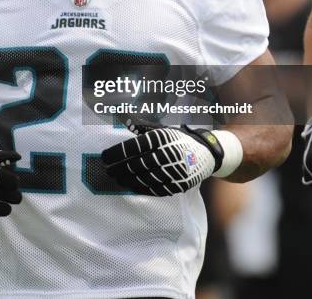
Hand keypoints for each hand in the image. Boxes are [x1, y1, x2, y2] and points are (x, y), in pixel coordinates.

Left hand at [101, 125, 223, 195]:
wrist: (206, 153)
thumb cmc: (178, 140)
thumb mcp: (163, 130)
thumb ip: (143, 130)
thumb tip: (124, 122)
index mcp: (162, 138)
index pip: (134, 147)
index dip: (117, 153)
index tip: (104, 157)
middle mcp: (167, 154)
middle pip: (137, 164)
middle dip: (119, 168)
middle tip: (107, 170)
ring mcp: (173, 171)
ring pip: (144, 178)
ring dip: (127, 179)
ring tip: (116, 178)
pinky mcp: (178, 184)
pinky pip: (156, 188)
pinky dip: (141, 188)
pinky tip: (131, 186)